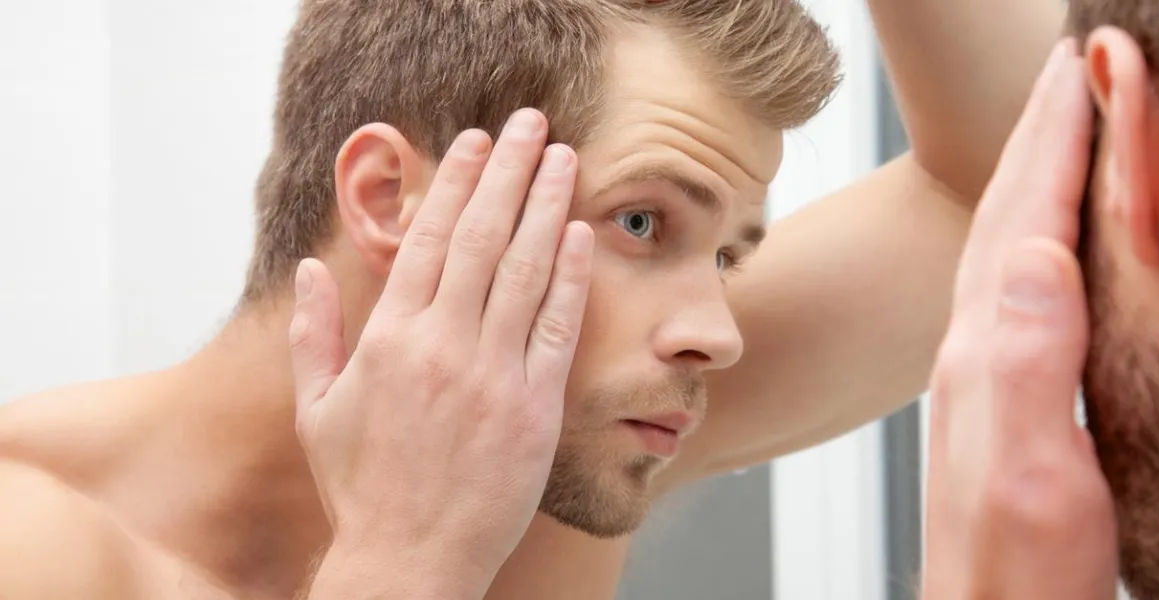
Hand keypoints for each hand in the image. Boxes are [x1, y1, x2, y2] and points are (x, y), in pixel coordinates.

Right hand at [288, 109, 593, 597]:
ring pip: (524, 271)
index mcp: (389, 339)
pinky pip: (557, 329)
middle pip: (481, 238)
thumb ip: (314, 333)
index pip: (428, 239)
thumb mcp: (316, 409)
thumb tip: (312, 267)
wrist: (410, 560)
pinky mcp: (534, 407)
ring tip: (564, 158)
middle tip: (531, 124)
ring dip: (546, 207)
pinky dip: (570, 278)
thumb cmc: (362, 488)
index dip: (455, 183)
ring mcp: (492, 375)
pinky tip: (581, 235)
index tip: (475, 142)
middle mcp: (442, 346)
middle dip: (508, 173)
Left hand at [922, 40, 1118, 599]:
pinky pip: (1018, 292)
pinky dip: (1039, 242)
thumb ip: (1028, 364)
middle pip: (1005, 222)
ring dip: (1034, 182)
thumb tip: (1033, 256)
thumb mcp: (1030, 470)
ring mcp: (986, 375)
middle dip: (1037, 140)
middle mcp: (975, 355)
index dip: (1053, 144)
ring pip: (1008, 250)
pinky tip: (1049, 247)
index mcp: (986, 356)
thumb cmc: (1014, 572)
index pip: (1022, 224)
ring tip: (1058, 134)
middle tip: (1067, 73)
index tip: (1077, 72)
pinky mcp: (1006, 400)